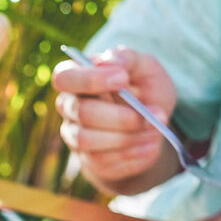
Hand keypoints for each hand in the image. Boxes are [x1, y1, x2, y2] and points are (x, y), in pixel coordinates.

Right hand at [53, 46, 178, 187]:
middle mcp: (69, 108)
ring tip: (157, 129)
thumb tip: (110, 62)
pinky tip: (151, 145)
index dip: (89, 79)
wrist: (151, 125)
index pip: (64, 77)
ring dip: (128, 136)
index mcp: (76, 80)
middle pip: (82, 113)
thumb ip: (128, 59)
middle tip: (155, 114)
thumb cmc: (144, 90)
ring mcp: (75, 136)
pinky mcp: (89, 160)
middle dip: (121, 115)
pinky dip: (133, 153)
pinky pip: (103, 161)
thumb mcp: (145, 68)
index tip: (122, 79)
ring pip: (89, 140)